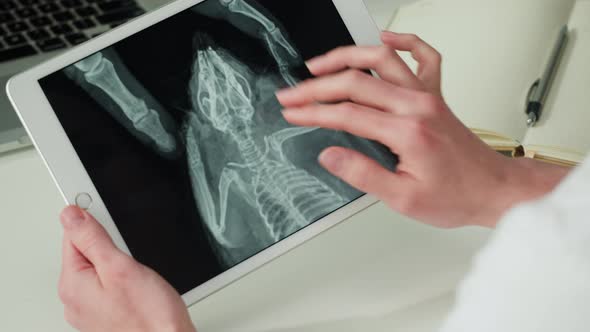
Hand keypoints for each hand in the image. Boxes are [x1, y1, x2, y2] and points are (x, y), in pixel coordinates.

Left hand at [58, 206, 195, 331]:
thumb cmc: (149, 316)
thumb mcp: (121, 267)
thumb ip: (93, 239)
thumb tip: (72, 215)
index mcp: (73, 284)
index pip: (72, 236)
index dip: (92, 220)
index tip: (105, 209)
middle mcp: (75, 299)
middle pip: (84, 252)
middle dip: (109, 244)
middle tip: (130, 252)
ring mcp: (90, 309)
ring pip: (98, 269)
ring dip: (117, 262)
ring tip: (138, 272)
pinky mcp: (105, 313)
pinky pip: (106, 285)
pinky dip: (121, 278)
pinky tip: (137, 284)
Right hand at [277, 31, 568, 227]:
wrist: (493, 189)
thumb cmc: (456, 195)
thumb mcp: (403, 198)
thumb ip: (363, 174)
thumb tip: (330, 155)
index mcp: (407, 131)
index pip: (347, 113)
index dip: (313, 112)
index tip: (293, 113)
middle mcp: (417, 105)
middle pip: (356, 82)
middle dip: (316, 86)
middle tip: (293, 93)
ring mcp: (427, 95)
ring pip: (382, 58)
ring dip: (346, 57)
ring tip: (319, 65)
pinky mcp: (435, 95)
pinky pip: (422, 56)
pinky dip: (402, 41)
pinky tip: (383, 39)